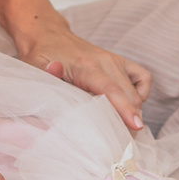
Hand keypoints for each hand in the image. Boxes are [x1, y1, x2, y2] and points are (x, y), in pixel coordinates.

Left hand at [17, 21, 150, 131]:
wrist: (48, 35)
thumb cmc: (41, 54)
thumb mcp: (34, 64)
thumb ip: (44, 72)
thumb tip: (53, 70)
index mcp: (87, 65)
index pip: (111, 89)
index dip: (124, 109)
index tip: (136, 127)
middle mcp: (106, 62)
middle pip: (129, 95)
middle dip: (130, 121)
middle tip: (122, 145)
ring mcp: (116, 61)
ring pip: (137, 92)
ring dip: (134, 112)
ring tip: (122, 130)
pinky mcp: (120, 62)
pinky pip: (143, 78)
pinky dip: (140, 94)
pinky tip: (125, 103)